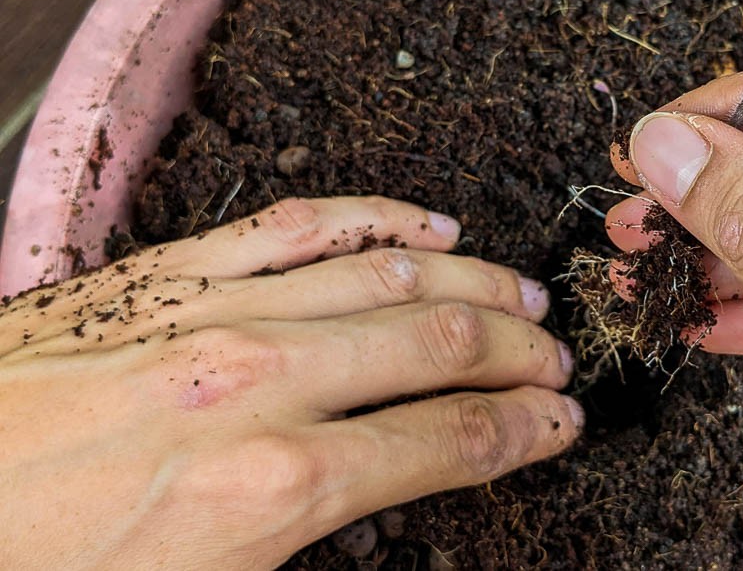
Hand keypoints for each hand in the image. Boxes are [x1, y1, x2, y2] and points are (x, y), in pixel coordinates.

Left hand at [0, 197, 580, 569]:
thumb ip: (306, 538)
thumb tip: (383, 504)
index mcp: (272, 491)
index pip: (448, 441)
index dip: (525, 431)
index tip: (561, 424)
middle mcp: (258, 387)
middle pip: (439, 346)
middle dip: (518, 353)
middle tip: (557, 360)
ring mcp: (213, 314)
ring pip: (388, 274)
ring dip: (473, 286)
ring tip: (522, 297)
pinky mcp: (166, 274)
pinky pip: (299, 225)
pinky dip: (379, 220)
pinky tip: (428, 228)